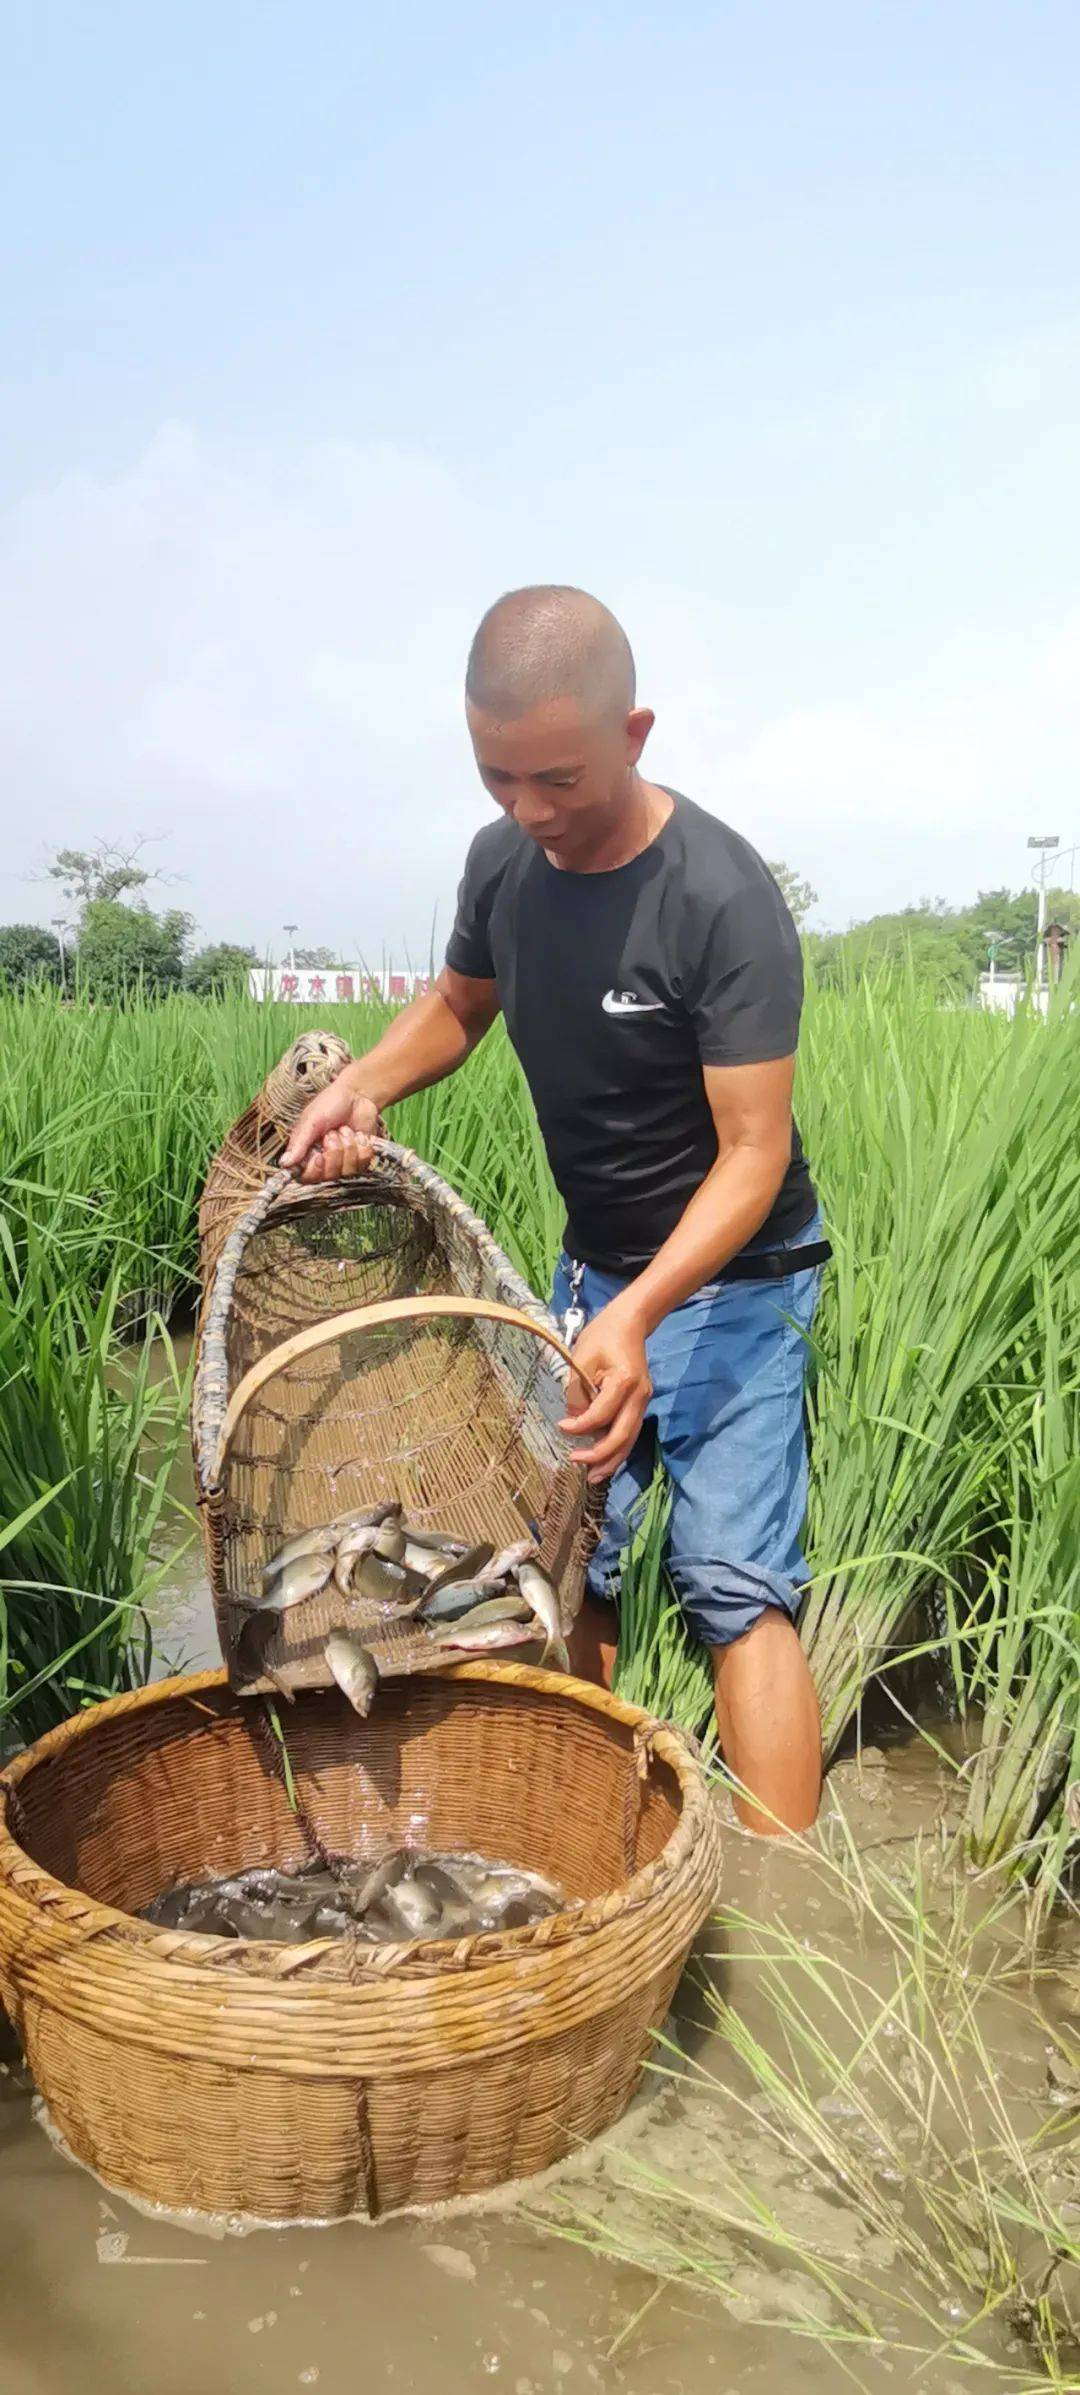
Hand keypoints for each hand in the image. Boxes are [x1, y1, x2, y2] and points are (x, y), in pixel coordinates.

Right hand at [280, 1076, 381, 1184]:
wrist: (357, 1095)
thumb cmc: (330, 1104)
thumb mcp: (312, 1121)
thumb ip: (299, 1143)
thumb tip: (284, 1163)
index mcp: (307, 1153)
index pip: (306, 1177)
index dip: (314, 1171)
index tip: (319, 1157)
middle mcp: (324, 1161)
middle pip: (329, 1176)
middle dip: (334, 1152)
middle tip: (332, 1133)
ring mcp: (344, 1161)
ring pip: (348, 1171)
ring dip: (348, 1146)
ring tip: (345, 1129)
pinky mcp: (361, 1159)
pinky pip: (364, 1162)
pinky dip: (362, 1145)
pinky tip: (358, 1134)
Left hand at [558, 1299, 651, 1483]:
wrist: (629, 1322)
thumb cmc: (602, 1336)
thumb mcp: (582, 1360)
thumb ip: (577, 1394)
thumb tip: (574, 1423)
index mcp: (624, 1382)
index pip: (600, 1416)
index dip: (579, 1427)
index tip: (561, 1428)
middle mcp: (639, 1396)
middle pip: (622, 1437)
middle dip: (599, 1456)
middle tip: (576, 1464)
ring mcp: (643, 1401)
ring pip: (629, 1439)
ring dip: (611, 1460)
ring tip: (593, 1477)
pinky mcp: (640, 1403)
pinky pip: (629, 1431)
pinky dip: (617, 1448)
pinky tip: (604, 1460)